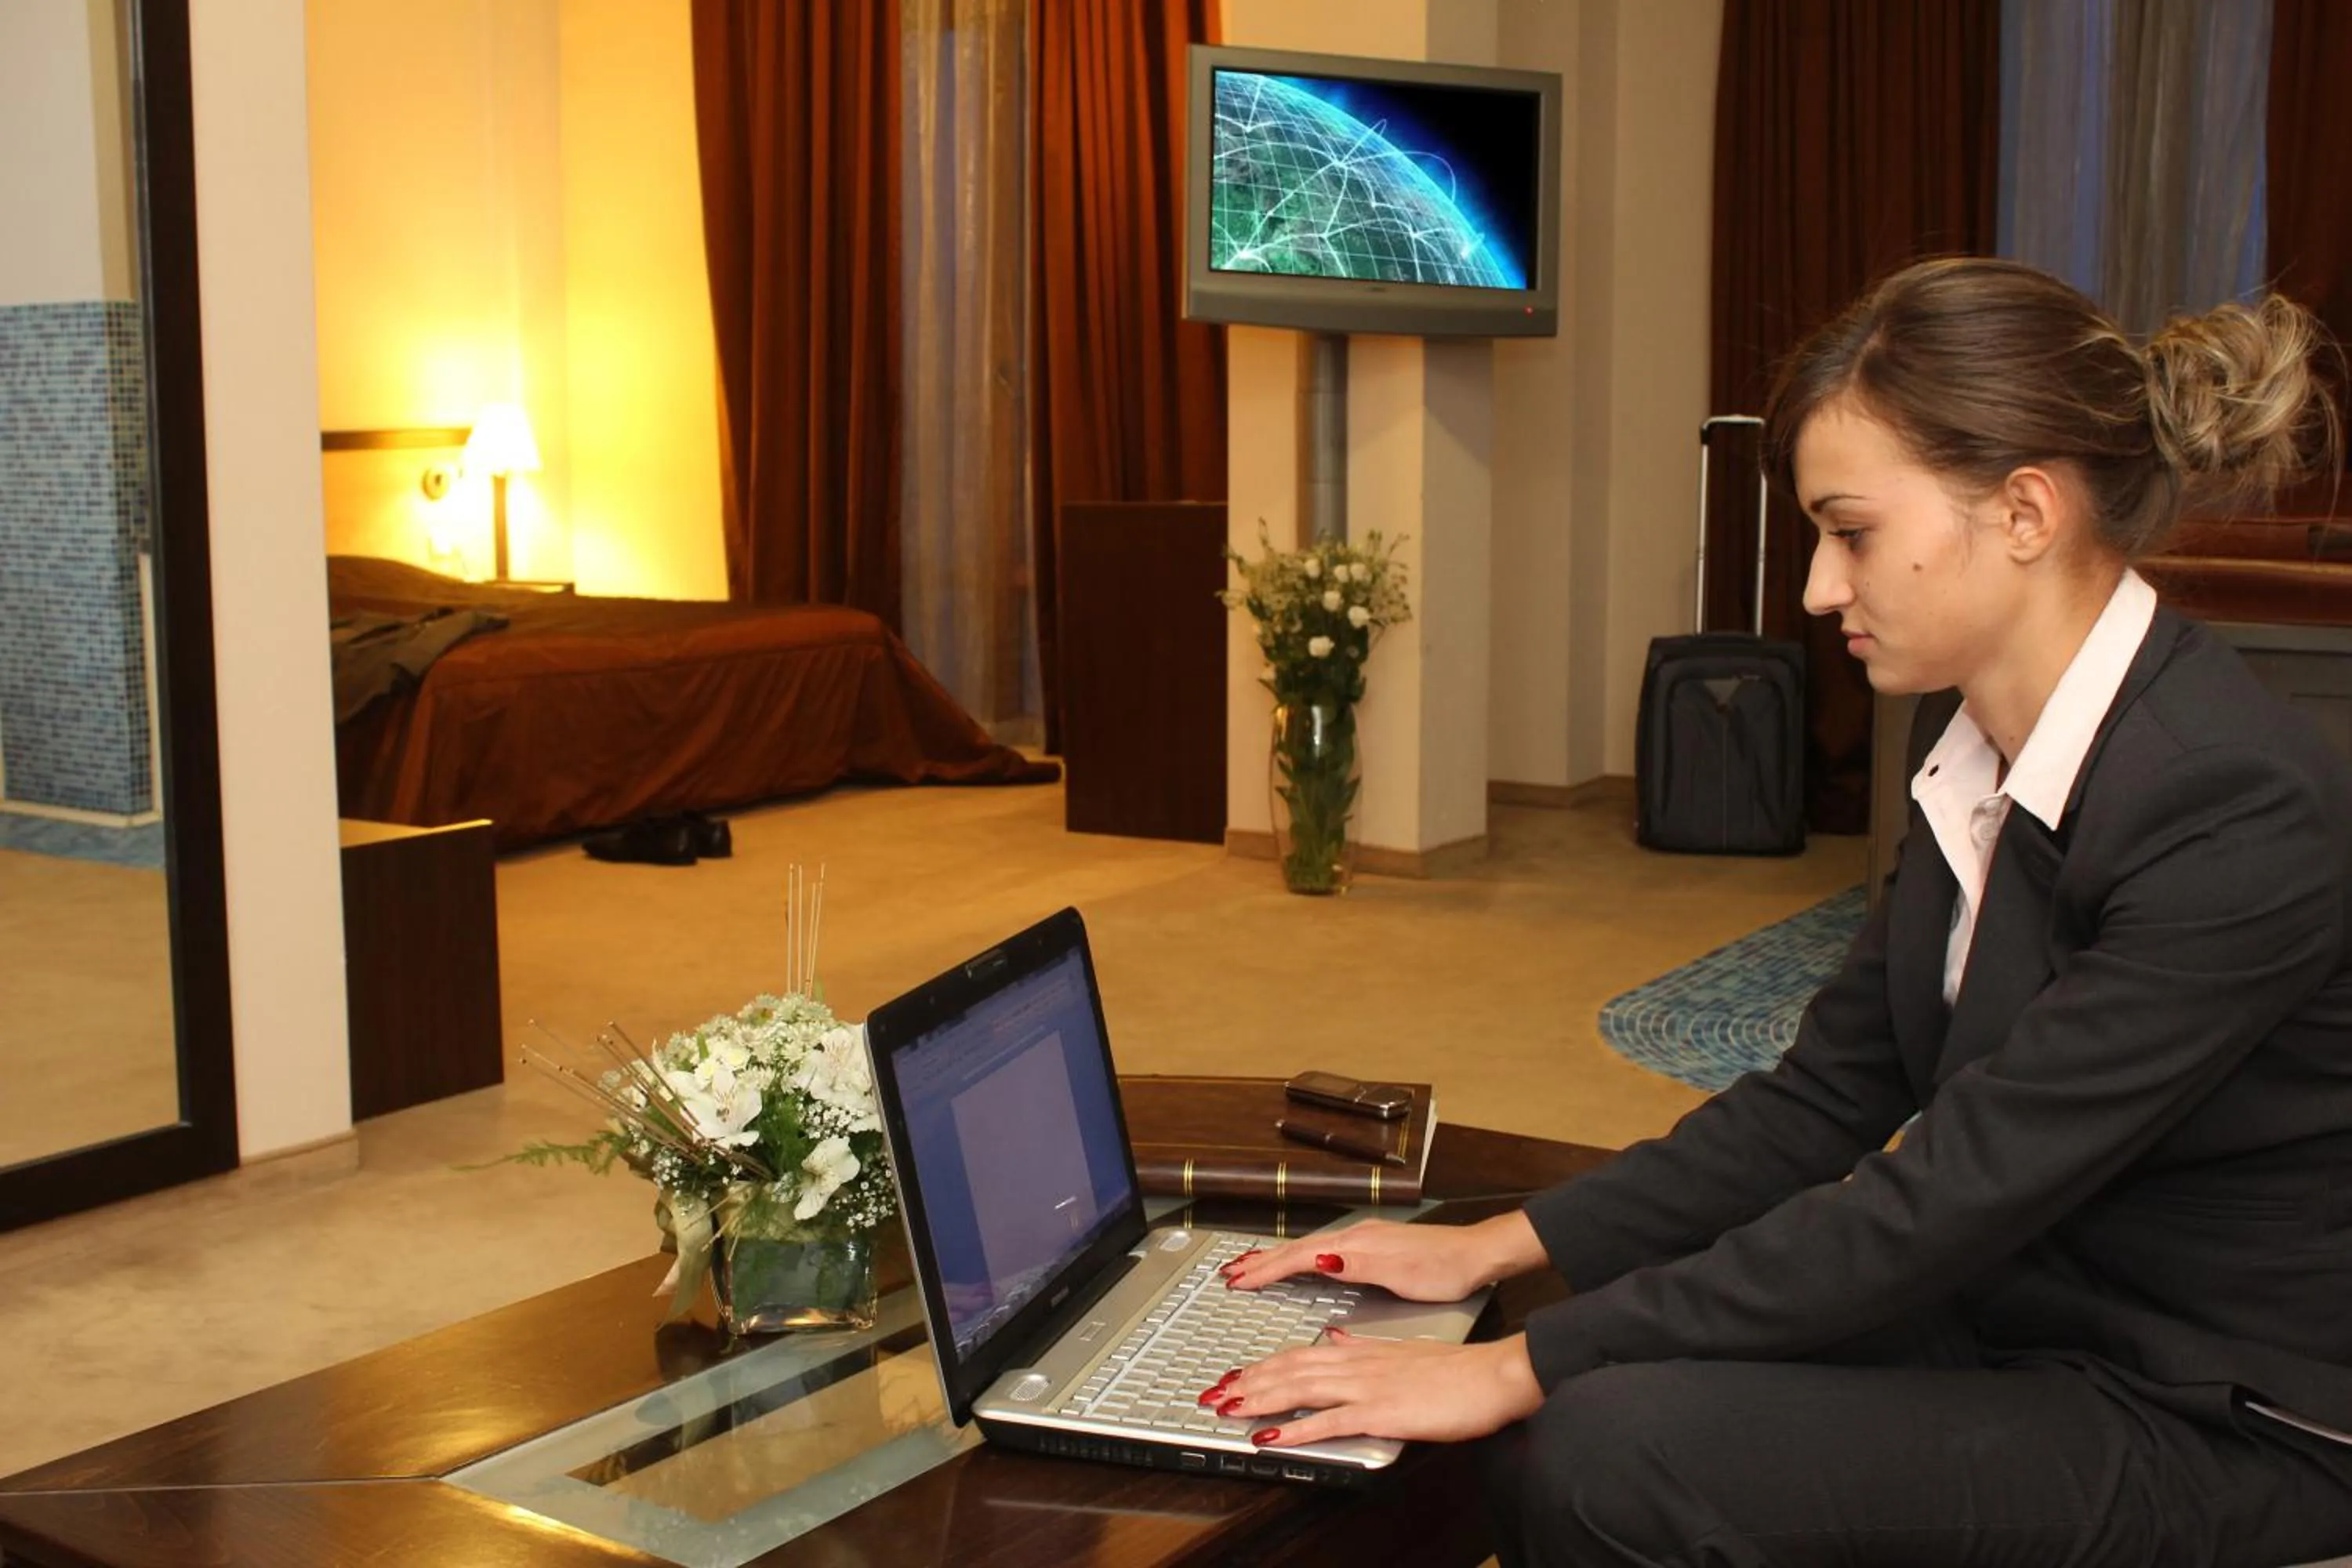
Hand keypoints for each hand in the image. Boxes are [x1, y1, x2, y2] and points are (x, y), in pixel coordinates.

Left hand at [1200, 1331, 1543, 1446]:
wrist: (1492, 1375)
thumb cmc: (1456, 1370)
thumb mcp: (1403, 1350)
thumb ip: (1363, 1345)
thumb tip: (1334, 1336)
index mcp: (1362, 1351)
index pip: (1301, 1353)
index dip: (1264, 1364)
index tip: (1236, 1373)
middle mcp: (1357, 1364)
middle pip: (1290, 1369)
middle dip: (1248, 1381)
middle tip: (1213, 1392)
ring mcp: (1366, 1387)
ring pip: (1299, 1388)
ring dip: (1258, 1398)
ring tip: (1226, 1407)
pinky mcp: (1380, 1412)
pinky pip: (1327, 1421)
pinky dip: (1292, 1428)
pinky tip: (1267, 1437)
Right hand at [1217, 1211, 1544, 1301]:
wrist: (1477, 1255)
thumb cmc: (1444, 1268)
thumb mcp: (1400, 1273)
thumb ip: (1356, 1265)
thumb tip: (1318, 1259)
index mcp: (1357, 1245)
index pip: (1300, 1256)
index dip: (1266, 1269)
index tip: (1238, 1280)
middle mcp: (1356, 1237)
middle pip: (1298, 1248)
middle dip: (1262, 1261)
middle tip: (1231, 1272)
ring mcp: (1364, 1241)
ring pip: (1309, 1249)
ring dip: (1278, 1260)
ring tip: (1253, 1268)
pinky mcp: (1374, 1248)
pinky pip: (1324, 1252)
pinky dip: (1302, 1259)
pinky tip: (1302, 1265)